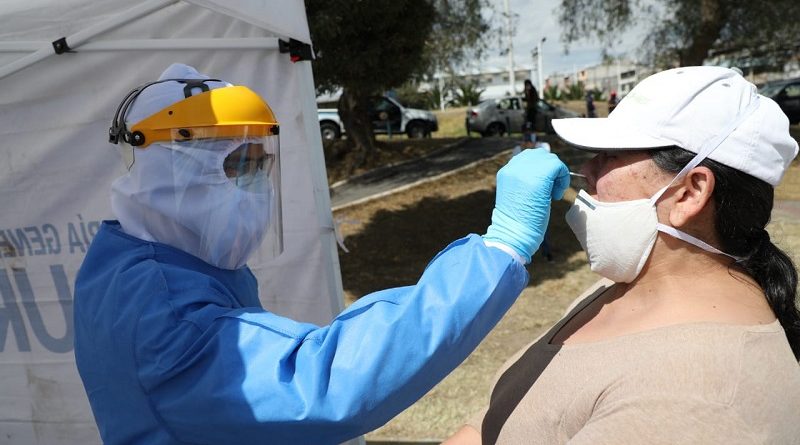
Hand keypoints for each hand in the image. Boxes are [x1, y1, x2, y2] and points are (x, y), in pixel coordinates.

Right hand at [483, 148, 569, 262]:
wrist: (514, 234)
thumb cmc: (517, 222)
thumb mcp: (516, 195)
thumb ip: (525, 181)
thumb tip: (543, 174)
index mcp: (506, 171)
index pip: (528, 158)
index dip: (539, 171)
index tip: (541, 189)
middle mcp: (513, 166)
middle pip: (540, 155)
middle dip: (549, 170)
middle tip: (549, 191)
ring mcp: (526, 169)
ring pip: (550, 159)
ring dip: (556, 175)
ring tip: (551, 194)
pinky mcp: (540, 175)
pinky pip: (558, 166)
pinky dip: (562, 179)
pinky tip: (555, 196)